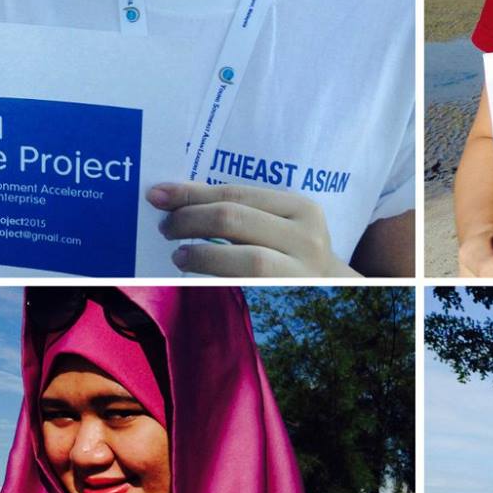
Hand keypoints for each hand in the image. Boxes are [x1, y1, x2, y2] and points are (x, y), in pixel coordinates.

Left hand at [150, 180, 348, 275]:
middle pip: (235, 220)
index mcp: (301, 207)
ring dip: (202, 252)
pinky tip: (196, 271)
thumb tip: (180, 197)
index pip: (236, 193)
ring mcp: (303, 271)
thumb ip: (240, 209)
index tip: (159, 194)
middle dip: (190, 219)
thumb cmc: (292, 252)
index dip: (193, 193)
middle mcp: (307, 237)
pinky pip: (249, 286)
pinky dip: (215, 275)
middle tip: (165, 227)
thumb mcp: (277, 223)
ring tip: (178, 253)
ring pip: (247, 259)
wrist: (332, 292)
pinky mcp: (293, 299)